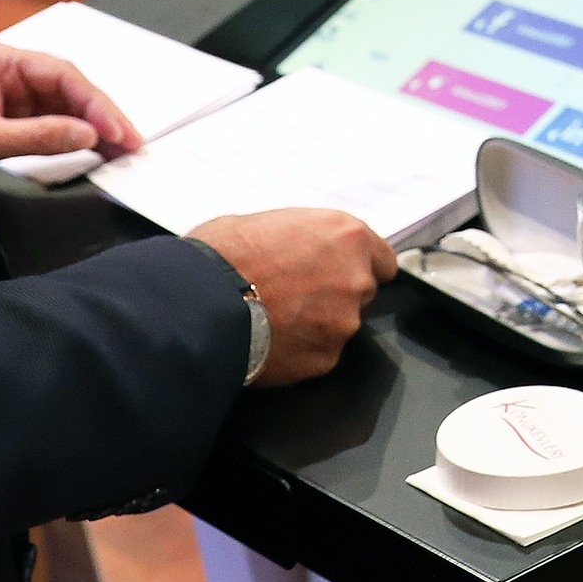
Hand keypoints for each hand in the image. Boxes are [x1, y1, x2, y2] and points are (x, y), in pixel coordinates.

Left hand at [0, 37, 141, 170]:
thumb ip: (37, 136)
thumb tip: (87, 135)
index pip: (59, 74)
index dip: (93, 102)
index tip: (115, 129)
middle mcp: (9, 71)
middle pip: (69, 87)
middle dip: (101, 115)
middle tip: (131, 141)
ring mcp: (12, 93)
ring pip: (66, 105)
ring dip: (94, 128)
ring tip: (122, 150)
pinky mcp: (13, 116)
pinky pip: (53, 122)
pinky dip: (76, 137)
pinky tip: (97, 150)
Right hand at [192, 208, 398, 386]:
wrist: (200, 305)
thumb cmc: (224, 256)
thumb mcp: (264, 222)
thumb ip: (301, 238)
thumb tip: (298, 248)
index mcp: (346, 236)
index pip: (382, 259)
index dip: (361, 265)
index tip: (345, 271)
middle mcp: (355, 279)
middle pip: (362, 292)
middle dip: (335, 294)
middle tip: (295, 293)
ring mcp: (343, 323)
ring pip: (340, 325)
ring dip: (317, 324)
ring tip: (275, 318)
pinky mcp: (325, 359)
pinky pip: (319, 353)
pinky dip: (301, 350)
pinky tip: (270, 339)